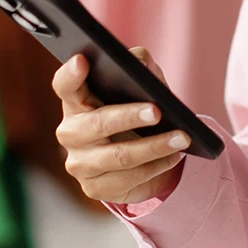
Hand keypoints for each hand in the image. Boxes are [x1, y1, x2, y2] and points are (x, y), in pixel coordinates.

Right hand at [52, 47, 187, 205]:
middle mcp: (70, 132)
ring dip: (154, 147)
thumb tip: (140, 63)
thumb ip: (138, 66)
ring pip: (118, 156)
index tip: (82, 60)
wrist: (140, 153)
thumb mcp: (140, 83)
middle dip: (129, 117)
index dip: (70, 74)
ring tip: (182, 138)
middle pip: (97, 123)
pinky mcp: (94, 187)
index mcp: (76, 101)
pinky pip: (129, 179)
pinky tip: (174, 156)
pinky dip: (156, 166)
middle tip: (156, 111)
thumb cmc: (135, 108)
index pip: (65, 85)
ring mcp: (80, 163)